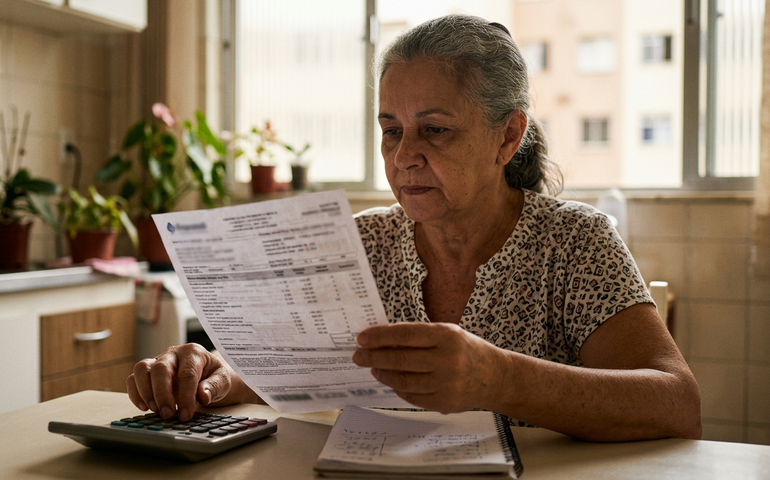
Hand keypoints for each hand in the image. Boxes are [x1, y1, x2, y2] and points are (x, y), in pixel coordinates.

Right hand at [127, 343, 245, 421]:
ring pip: (142, 369)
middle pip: (160, 368)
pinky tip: (144, 407)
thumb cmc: (215, 377)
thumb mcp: (224, 381)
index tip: (185, 414)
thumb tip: (202, 396)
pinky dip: (135, 393)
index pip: (186, 374)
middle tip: (167, 414)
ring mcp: (158, 361)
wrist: (211, 375)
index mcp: (194, 353)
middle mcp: (173, 354)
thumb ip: (214, 387)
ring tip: (155, 410)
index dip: (185, 396)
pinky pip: (134, 378)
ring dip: (145, 391)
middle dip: (162, 394)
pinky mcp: (148, 372)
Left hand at [352, 323, 505, 412]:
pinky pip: (412, 396)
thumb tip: (383, 340)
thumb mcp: (448, 333)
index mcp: (447, 336)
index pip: (405, 335)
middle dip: (374, 357)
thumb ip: (420, 337)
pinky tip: (392, 381)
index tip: (362, 338)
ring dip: (383, 374)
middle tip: (358, 355)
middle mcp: (447, 360)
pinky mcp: (444, 402)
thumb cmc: (467, 350)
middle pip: (401, 359)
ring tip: (373, 368)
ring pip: (403, 380)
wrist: (496, 376)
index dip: (380, 337)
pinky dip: (398, 388)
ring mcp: (446, 384)